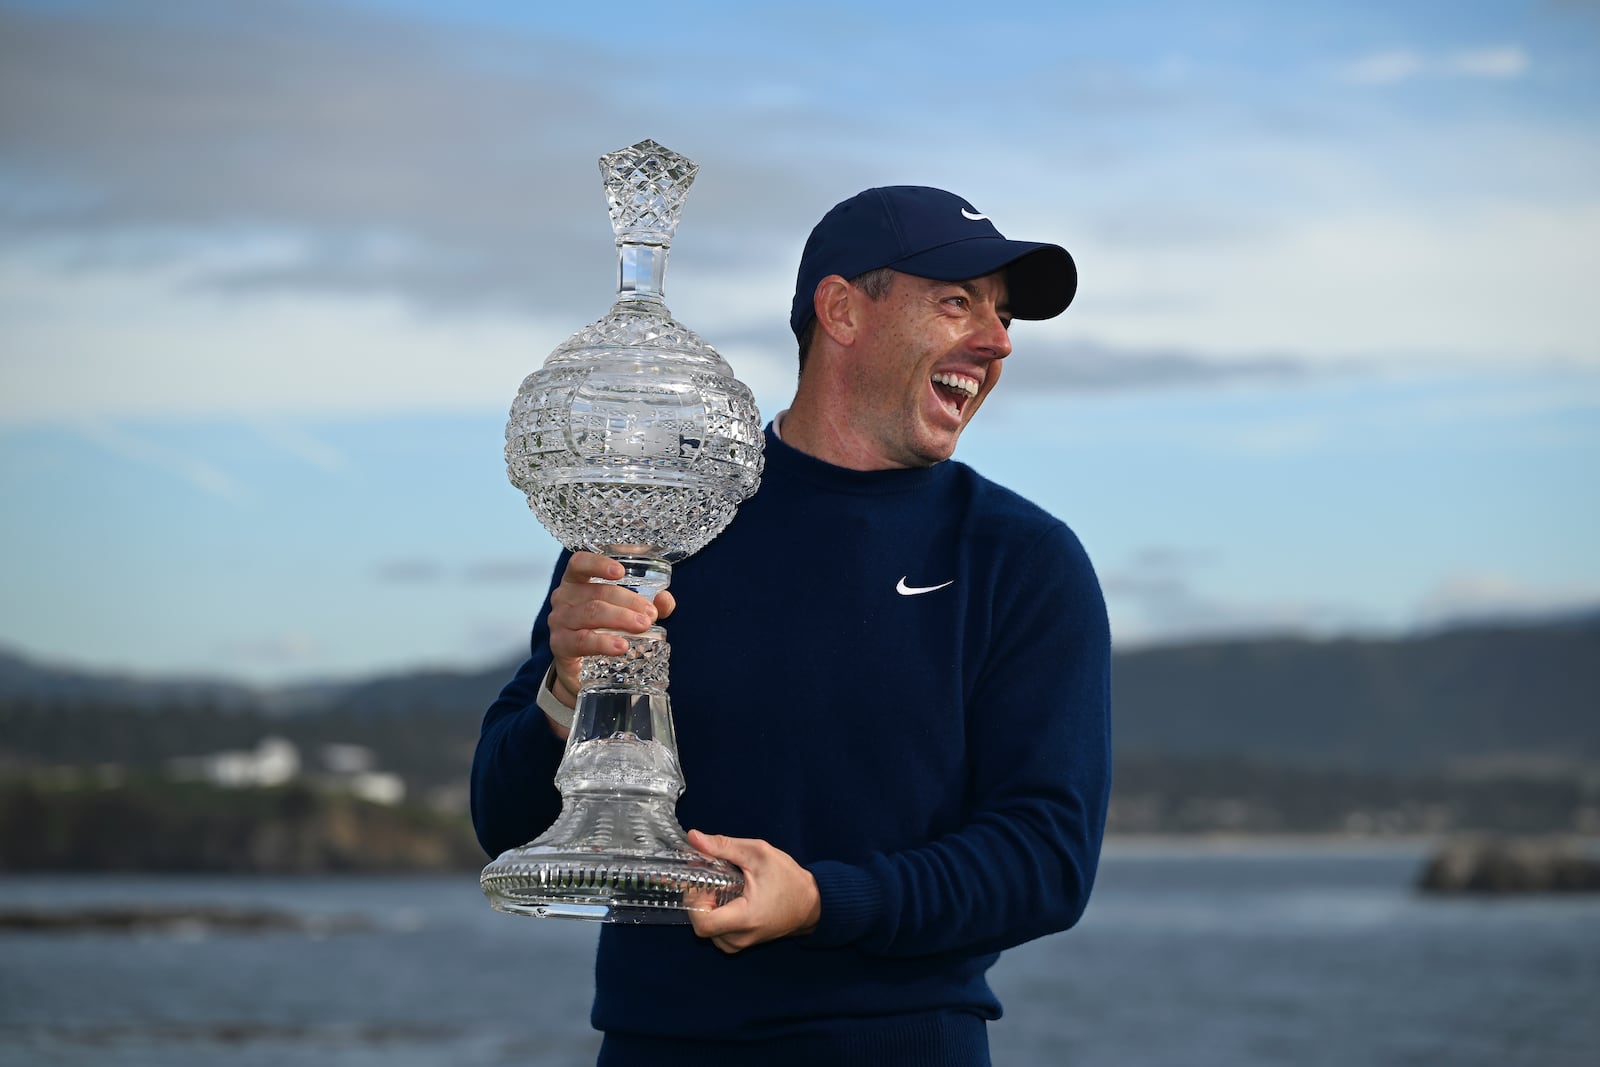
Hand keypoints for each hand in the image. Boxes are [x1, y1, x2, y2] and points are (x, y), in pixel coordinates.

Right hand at [546, 552, 674, 715]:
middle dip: (628, 601)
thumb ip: (648, 605)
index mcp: (576, 582)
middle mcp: (563, 598)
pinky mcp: (560, 645)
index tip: (621, 572)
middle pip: (597, 593)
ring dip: (620, 618)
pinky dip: (604, 642)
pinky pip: (582, 640)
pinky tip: (622, 646)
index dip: (598, 563)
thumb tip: (665, 600)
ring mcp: (559, 621)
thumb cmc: (602, 631)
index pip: (580, 563)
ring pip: (591, 613)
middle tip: (650, 614)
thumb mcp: (625, 614)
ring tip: (643, 626)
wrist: (580, 670)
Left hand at [686, 829, 820, 953]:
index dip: (694, 903)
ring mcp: (742, 944)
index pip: (702, 924)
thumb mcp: (758, 853)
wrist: (812, 903)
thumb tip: (693, 837)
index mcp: (745, 917)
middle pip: (702, 927)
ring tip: (721, 890)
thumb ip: (723, 846)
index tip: (702, 884)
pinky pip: (720, 936)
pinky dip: (717, 919)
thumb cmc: (788, 878)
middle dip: (700, 903)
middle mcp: (741, 937)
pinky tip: (727, 901)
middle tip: (711, 882)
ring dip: (708, 911)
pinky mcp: (744, 944)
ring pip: (709, 933)